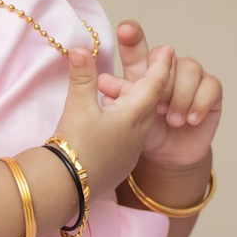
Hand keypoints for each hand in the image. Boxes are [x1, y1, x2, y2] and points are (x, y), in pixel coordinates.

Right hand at [52, 45, 170, 190]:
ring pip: (141, 119)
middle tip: (152, 67)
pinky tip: (117, 122)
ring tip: (130, 92)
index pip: (154, 84)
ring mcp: (132, 150)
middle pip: (150, 102)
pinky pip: (132, 136)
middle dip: (151, 83)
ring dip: (138, 104)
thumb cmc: (75, 144)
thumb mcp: (78, 106)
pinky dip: (129, 122)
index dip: (161, 66)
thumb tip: (80, 49)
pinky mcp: (122, 163)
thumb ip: (83, 76)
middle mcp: (139, 132)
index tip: (169, 51)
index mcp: (134, 114)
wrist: (68, 187)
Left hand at [95, 20, 222, 172]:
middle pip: (166, 56)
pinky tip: (191, 119)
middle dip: (163, 81)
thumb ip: (119, 97)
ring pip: (190, 68)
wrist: (168, 155)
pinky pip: (210, 85)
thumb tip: (104, 82)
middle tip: (158, 108)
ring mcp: (191, 77)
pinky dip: (200, 103)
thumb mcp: (129, 116)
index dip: (131, 35)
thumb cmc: (145, 133)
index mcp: (142, 70)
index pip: (136, 46)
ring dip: (180, 96)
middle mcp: (167, 67)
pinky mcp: (211, 90)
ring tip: (173, 119)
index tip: (125, 30)